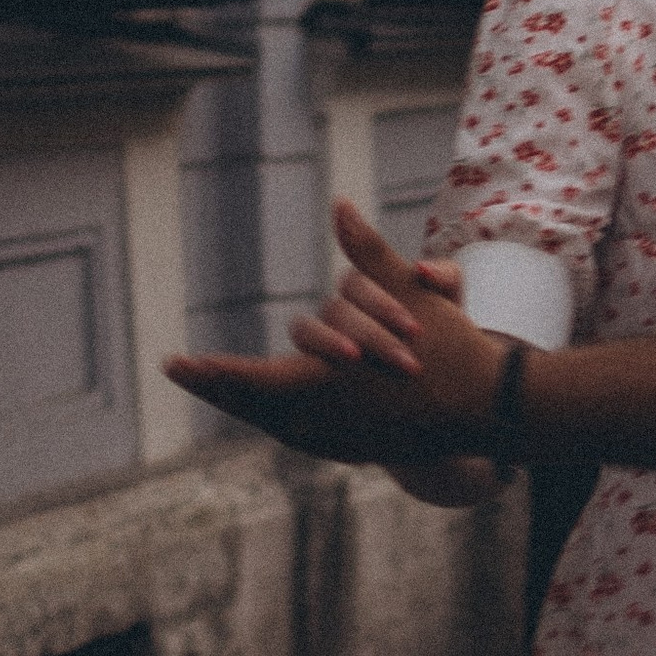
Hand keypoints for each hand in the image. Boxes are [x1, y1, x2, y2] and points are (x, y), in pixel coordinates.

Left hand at [166, 203, 509, 466]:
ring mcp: (336, 442)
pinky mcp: (353, 450)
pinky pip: (302, 434)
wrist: (484, 408)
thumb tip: (341, 204)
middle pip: (251, 405)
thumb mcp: (404, 292)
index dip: (206, 371)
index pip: (246, 379)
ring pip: (275, 423)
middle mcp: (320, 420)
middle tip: (184, 371)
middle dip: (216, 386)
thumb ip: (367, 252)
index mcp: (323, 382)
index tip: (171, 363)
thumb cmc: (445, 347)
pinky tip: (272, 411)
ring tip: (218, 387)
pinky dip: (280, 418)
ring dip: (246, 403)